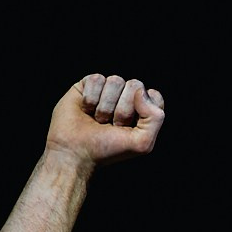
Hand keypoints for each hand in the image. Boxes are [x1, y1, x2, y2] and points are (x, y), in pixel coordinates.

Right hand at [44, 74, 164, 167]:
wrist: (75, 152)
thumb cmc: (109, 150)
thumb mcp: (143, 143)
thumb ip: (155, 117)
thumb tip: (140, 90)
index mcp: (144, 111)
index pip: (154, 96)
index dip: (143, 111)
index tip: (130, 128)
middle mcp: (127, 97)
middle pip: (135, 85)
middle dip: (123, 110)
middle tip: (112, 126)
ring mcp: (108, 90)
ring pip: (115, 81)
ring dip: (105, 106)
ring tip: (98, 120)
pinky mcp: (88, 85)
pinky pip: (97, 79)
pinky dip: (91, 98)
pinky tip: (86, 110)